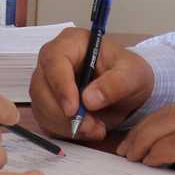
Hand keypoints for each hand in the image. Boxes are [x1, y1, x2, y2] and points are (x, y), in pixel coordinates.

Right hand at [28, 27, 153, 140]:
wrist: (128, 92)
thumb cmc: (129, 74)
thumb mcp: (133, 75)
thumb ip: (115, 84)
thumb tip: (89, 99)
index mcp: (71, 43)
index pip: (54, 60)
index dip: (60, 85)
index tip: (73, 109)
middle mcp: (53, 61)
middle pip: (41, 86)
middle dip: (63, 113)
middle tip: (91, 126)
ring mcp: (47, 83)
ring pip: (41, 107)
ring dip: (66, 125)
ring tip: (96, 128)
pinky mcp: (47, 104)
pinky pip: (46, 121)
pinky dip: (65, 131)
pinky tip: (88, 130)